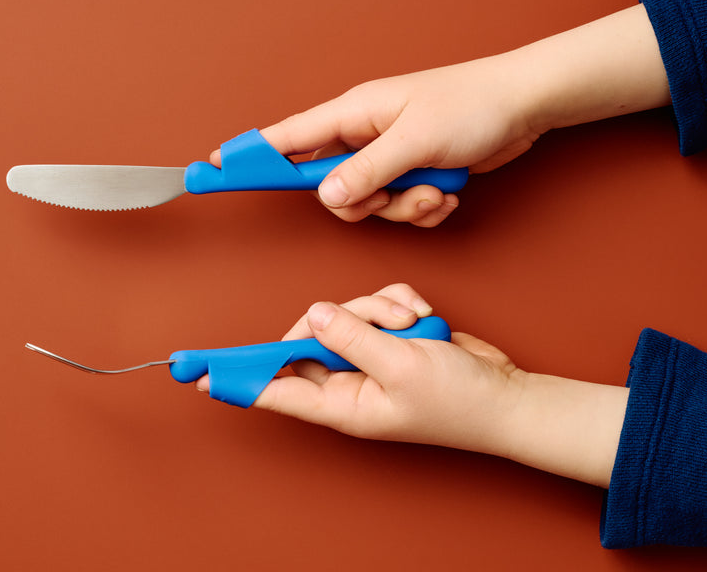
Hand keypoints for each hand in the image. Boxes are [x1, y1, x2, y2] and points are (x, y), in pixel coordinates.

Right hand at [225, 60, 539, 224]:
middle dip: (362, 202)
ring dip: (402, 207)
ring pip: (367, 204)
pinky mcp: (410, 173)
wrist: (523, 106)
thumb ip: (366, 171)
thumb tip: (326, 196)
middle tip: (391, 194)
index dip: (250, 155)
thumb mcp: (415, 141)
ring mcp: (387, 155)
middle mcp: (364, 135)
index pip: (287, 137)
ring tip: (435, 188)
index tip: (213, 167)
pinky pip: (398, 208)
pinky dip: (423, 208)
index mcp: (353, 114)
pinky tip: (447, 192)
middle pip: (328, 186)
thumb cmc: (471, 106)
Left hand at [244, 284, 525, 453]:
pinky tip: (422, 319)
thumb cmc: (459, 402)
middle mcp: (347, 381)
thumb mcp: (401, 367)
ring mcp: (367, 356)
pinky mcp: (389, 334)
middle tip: (373, 322)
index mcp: (341, 404)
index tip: (199, 374)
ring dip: (378, 309)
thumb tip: (313, 316)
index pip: (274, 391)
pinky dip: (398, 303)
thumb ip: (351, 338)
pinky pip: (375, 302)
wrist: (507, 395)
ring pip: (343, 311)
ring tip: (413, 326)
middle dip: (340, 319)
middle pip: (307, 336)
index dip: (238, 380)